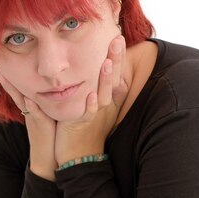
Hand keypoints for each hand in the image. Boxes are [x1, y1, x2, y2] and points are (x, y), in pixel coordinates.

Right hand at [0, 56, 57, 180]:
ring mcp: (32, 116)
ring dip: (11, 87)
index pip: (14, 85)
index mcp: (27, 104)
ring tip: (2, 73)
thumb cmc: (47, 135)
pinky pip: (37, 115)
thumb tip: (36, 88)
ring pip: (20, 99)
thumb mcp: (42, 114)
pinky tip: (29, 98)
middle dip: (0, 74)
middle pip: (12, 89)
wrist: (46, 157)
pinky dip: (34, 107)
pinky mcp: (42, 126)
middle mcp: (26, 109)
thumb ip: (38, 101)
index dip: (3, 72)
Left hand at [54, 35, 127, 165]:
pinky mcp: (82, 126)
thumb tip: (99, 72)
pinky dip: (90, 105)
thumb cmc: (86, 133)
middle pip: (113, 81)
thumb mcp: (95, 110)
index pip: (116, 76)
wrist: (79, 158)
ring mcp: (95, 116)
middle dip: (116, 61)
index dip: (119, 59)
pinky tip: (91, 95)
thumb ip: (97, 91)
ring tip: (106, 63)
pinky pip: (88, 115)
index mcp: (107, 102)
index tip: (119, 39)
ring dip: (105, 80)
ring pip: (103, 95)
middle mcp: (105, 107)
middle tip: (118, 40)